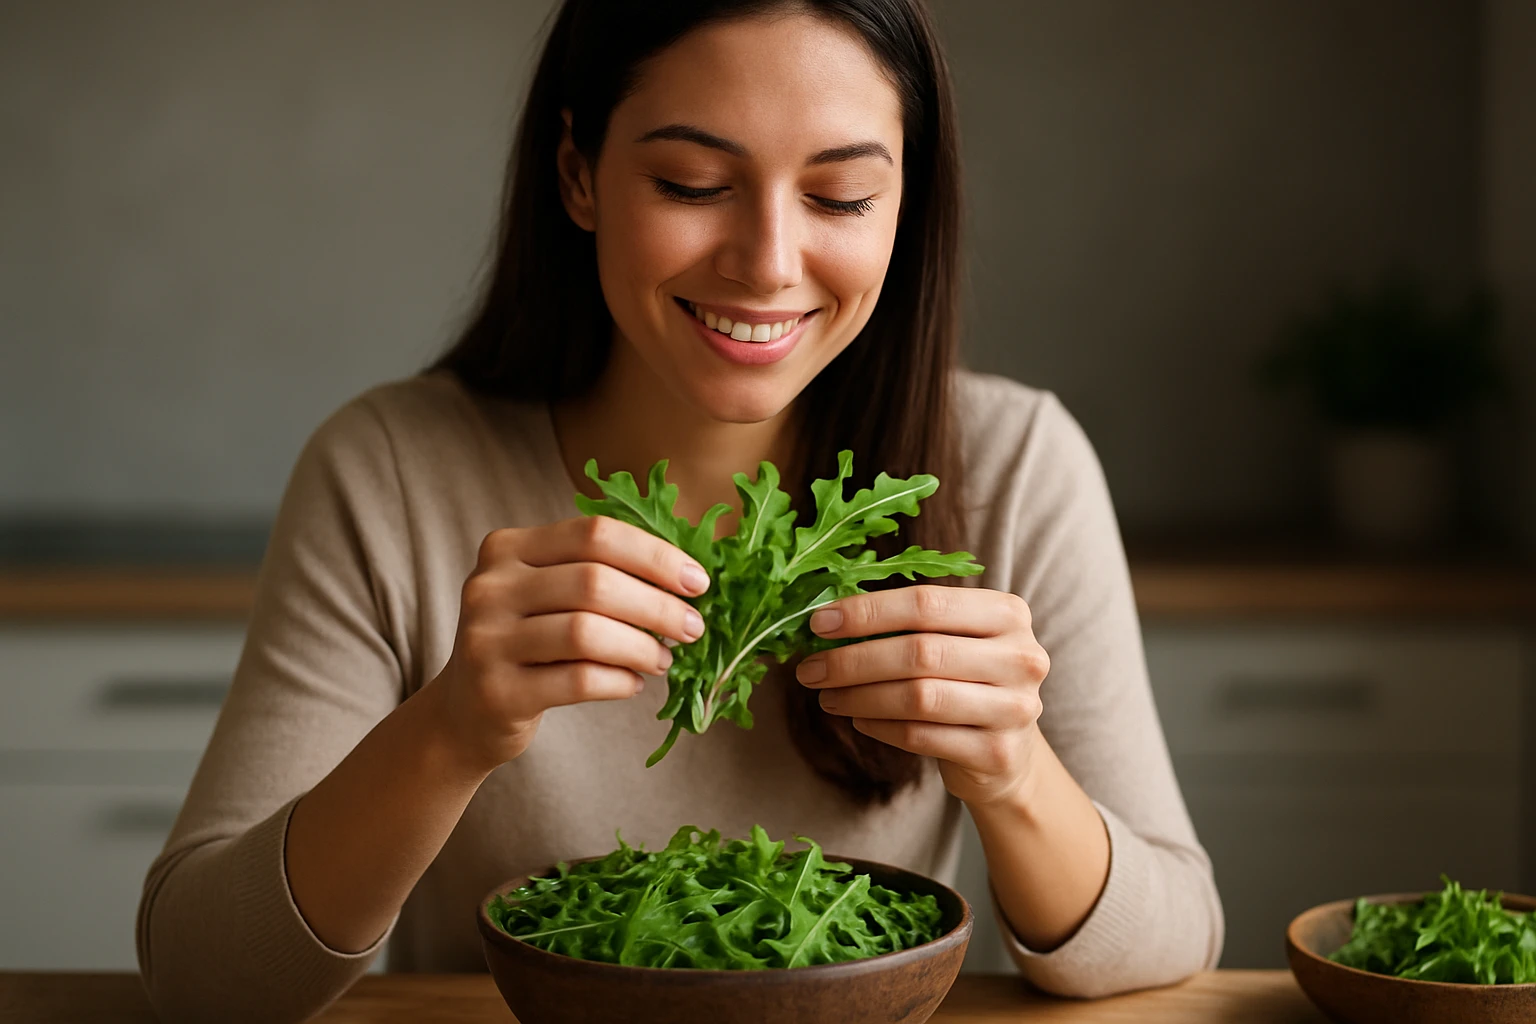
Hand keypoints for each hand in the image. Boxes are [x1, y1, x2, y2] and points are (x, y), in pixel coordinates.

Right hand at [428, 516, 708, 773]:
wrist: (465, 711)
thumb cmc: (528, 643)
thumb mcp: (547, 593)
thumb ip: (600, 572)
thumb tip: (687, 577)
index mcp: (507, 547)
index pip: (594, 534)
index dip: (654, 555)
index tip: (697, 582)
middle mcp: (489, 586)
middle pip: (595, 582)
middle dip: (657, 605)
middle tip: (692, 627)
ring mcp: (486, 640)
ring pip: (586, 633)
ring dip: (641, 646)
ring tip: (664, 659)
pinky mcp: (496, 692)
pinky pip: (577, 681)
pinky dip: (619, 681)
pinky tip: (634, 683)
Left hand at [794, 585, 1048, 807]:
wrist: (1008, 751)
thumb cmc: (966, 680)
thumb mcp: (951, 639)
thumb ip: (905, 623)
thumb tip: (827, 617)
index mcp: (1007, 613)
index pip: (926, 603)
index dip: (867, 612)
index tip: (819, 623)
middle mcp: (1021, 657)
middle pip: (920, 652)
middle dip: (854, 660)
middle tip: (810, 669)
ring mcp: (1014, 708)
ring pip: (918, 697)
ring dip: (861, 696)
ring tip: (828, 696)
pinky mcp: (998, 753)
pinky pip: (921, 736)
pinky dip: (880, 727)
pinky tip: (859, 719)